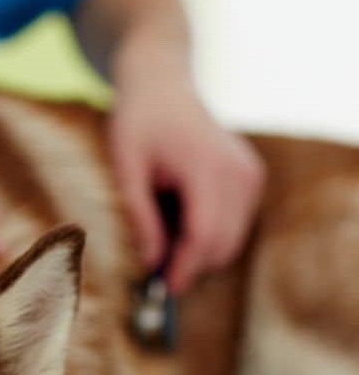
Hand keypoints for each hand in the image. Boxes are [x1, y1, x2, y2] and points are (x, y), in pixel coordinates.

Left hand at [110, 80, 265, 291]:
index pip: (204, 235)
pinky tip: (178, 214)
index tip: (162, 289)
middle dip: (190, 264)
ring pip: (231, 238)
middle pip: (222, 242)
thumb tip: (149, 262)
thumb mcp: (124, 168)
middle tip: (154, 275)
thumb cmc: (136, 123)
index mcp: (207, 167)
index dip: (184, 267)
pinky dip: (208, 231)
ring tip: (160, 231)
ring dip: (198, 249)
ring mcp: (250, 174)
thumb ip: (138, 215)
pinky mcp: (251, 177)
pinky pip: (234, 222)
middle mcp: (238, 172)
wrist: (162, 85)